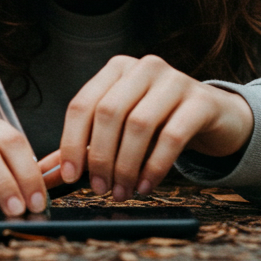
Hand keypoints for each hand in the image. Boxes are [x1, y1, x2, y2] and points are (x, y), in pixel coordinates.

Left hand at [56, 55, 252, 200]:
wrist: (215, 116)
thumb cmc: (160, 122)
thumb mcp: (120, 130)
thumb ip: (84, 148)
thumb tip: (45, 175)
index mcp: (116, 70)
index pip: (82, 104)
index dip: (71, 142)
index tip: (69, 177)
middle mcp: (143, 67)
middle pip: (109, 113)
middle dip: (100, 157)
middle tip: (100, 189)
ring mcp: (174, 80)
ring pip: (139, 125)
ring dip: (126, 165)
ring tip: (122, 192)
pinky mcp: (201, 100)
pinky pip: (172, 136)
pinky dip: (155, 166)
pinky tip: (146, 186)